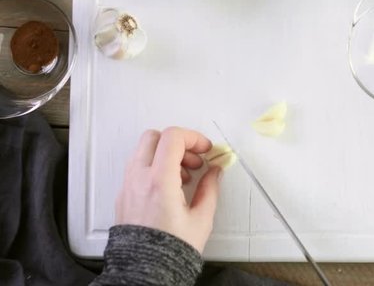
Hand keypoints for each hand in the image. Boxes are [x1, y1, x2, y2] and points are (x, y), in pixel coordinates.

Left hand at [116, 127, 221, 253]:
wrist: (146, 271)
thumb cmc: (170, 250)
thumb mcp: (201, 218)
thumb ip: (210, 188)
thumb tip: (214, 173)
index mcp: (159, 181)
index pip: (173, 138)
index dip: (193, 137)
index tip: (205, 149)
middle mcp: (139, 179)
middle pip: (154, 137)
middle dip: (178, 142)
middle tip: (194, 158)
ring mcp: (127, 186)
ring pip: (143, 151)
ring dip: (165, 155)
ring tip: (184, 175)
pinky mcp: (123, 195)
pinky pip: (137, 168)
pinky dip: (154, 167)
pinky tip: (170, 186)